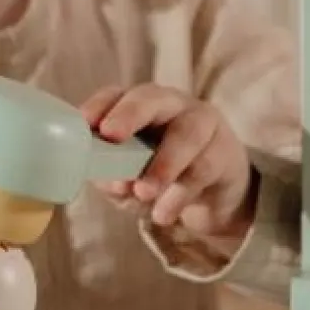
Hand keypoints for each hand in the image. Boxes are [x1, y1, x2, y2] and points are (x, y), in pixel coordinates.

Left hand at [81, 83, 255, 238]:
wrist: (211, 194)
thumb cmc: (157, 176)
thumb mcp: (128, 179)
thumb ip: (113, 178)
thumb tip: (112, 181)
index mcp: (136, 106)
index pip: (115, 95)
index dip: (99, 105)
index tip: (85, 122)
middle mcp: (168, 105)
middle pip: (151, 98)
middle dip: (129, 115)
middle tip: (111, 136)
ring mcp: (201, 122)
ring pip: (185, 133)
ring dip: (162, 164)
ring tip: (143, 193)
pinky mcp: (225, 150)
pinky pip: (204, 167)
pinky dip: (180, 194)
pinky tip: (163, 214)